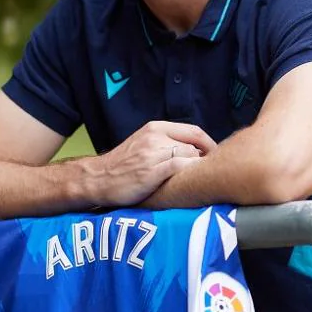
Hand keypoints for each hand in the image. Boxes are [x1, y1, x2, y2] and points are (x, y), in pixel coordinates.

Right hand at [89, 121, 215, 206]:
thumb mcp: (143, 143)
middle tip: (211, 171)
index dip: (208, 144)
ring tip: (201, 180)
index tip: (213, 157)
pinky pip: (181, 167)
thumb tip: (194, 150)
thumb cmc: (122, 165)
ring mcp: (152, 154)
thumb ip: (166, 142)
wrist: (97, 179)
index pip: (193, 130)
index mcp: (154, 128)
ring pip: (190, 155)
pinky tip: (192, 183)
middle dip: (207, 157)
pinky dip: (191, 173)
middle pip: (195, 143)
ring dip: (199, 168)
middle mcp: (154, 137)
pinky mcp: (151, 171)